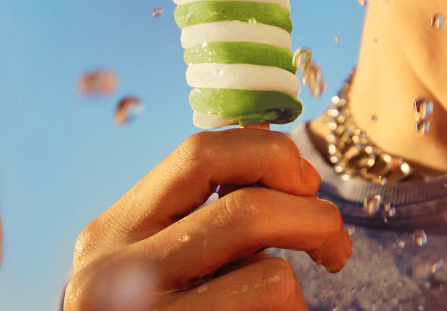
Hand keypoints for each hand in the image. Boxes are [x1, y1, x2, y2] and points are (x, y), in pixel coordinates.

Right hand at [66, 128, 350, 310]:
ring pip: (268, 274)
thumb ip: (202, 217)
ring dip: (300, 287)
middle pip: (249, 208)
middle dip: (316, 219)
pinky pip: (268, 310)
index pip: (202, 152)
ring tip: (289, 303)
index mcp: (111, 231)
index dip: (272, 154)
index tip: (307, 184)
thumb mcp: (159, 261)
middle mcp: (111, 272)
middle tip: (335, 248)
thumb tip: (287, 164)